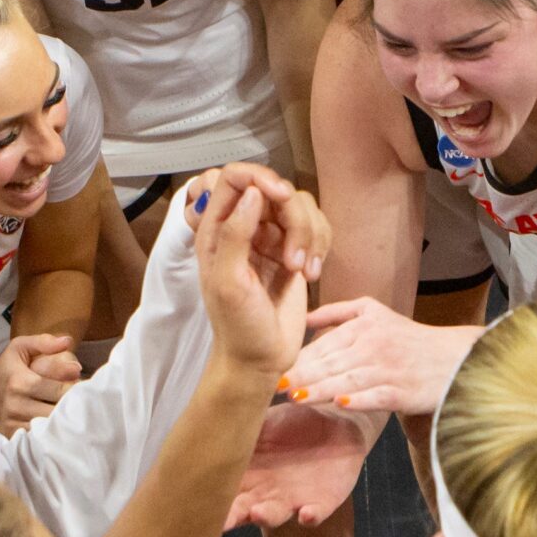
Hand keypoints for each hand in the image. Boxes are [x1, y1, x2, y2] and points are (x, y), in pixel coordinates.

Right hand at [0, 334, 80, 434]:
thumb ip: (43, 342)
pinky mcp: (13, 437)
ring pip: (50, 427)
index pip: (60, 389)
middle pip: (58, 411)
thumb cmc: (5, 370)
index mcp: (21, 381)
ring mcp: (14, 423)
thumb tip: (67, 341)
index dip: (75, 389)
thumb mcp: (18, 348)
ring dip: (64, 422)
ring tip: (70, 414)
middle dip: (72, 406)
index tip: (80, 387)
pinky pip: (39, 439)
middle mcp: (16, 404)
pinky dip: (50, 434)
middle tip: (80, 402)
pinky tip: (56, 427)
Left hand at [196, 182, 311, 378]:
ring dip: (310, 236)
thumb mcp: (228, 282)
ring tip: (301, 271)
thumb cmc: (238, 326)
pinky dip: (320, 246)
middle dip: (294, 219)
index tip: (281, 197)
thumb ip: (235, 234)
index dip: (259, 177)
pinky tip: (311, 274)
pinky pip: (316, 226)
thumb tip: (252, 193)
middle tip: (293, 259)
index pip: (233, 177)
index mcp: (216, 229)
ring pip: (300, 205)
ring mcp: (270, 237)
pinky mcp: (294, 250)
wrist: (261, 358)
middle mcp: (243, 226)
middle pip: (275, 189)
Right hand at [227, 401, 376, 529]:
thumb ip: (242, 426)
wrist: (334, 419)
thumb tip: (213, 418)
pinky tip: (306, 514)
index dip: (212, 497)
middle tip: (222, 521)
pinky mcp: (321, 502)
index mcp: (247, 473)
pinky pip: (315, 513)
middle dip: (232, 517)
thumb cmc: (293, 421)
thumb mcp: (263, 421)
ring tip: (258, 513)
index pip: (223, 489)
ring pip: (274, 514)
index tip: (198, 499)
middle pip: (243, 510)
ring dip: (266, 516)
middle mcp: (264, 492)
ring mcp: (292, 500)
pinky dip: (310, 516)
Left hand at [281, 296, 479, 415]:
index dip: (298, 358)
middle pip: (332, 362)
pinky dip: (361, 399)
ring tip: (297, 397)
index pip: (325, 344)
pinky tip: (342, 403)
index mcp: (365, 325)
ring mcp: (390, 368)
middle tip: (274, 386)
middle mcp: (376, 344)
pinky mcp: (404, 391)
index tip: (273, 368)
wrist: (455, 358)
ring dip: (322, 389)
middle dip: (302, 374)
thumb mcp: (375, 313)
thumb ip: (339, 313)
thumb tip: (302, 319)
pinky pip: (379, 395)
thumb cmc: (409, 339)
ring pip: (350, 380)